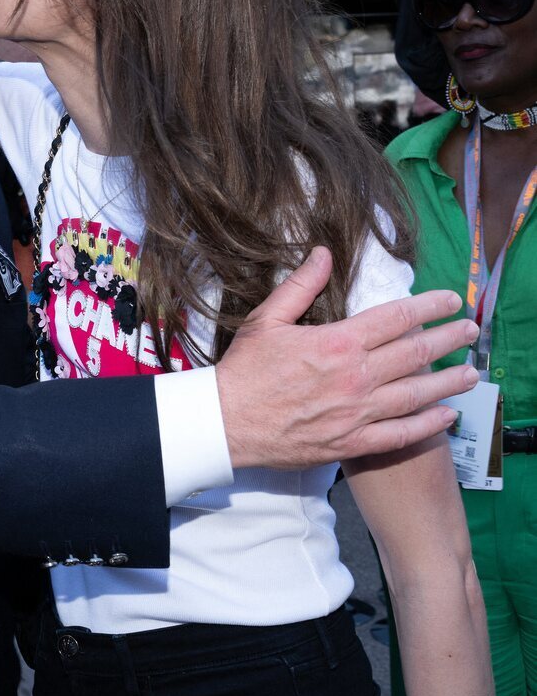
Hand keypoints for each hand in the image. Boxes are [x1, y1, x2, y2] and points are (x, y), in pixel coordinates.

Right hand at [215, 247, 479, 469]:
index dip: (431, 306)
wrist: (225, 423)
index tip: (452, 299)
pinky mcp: (351, 442)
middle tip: (471, 331)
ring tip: (471, 373)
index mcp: (338, 342)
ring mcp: (356, 412)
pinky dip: (427, 426)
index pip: (398, 318)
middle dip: (449, 339)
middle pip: (416, 354)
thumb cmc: (244, 371)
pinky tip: (446, 416)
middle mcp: (355, 377)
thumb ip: (301, 285)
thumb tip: (324, 253)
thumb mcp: (267, 319)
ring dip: (449, 382)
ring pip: (416, 394)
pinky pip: (399, 434)